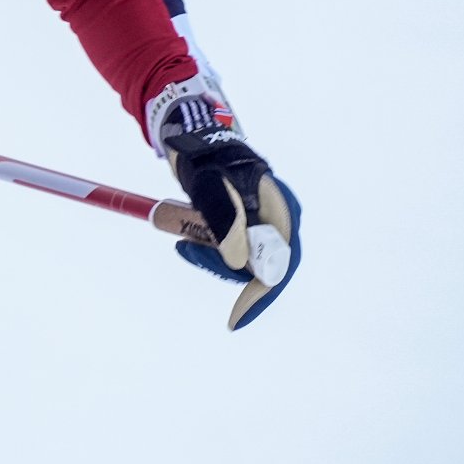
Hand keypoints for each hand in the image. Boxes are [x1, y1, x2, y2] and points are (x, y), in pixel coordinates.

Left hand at [150, 78, 301, 329]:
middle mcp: (277, 223)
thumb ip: (226, 223)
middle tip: (187, 252)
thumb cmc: (208, 162)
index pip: (280, 267)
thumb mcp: (211, 189)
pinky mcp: (245, 228)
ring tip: (181, 242)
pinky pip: (230, 252)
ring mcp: (262, 227)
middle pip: (259, 268)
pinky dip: (208, 252)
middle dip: (222, 268)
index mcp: (281, 212)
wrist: (198, 143)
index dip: (259, 296)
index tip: (234, 320)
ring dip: (210, 259)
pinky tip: (186, 242)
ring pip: (241, 262)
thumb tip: (239, 265)